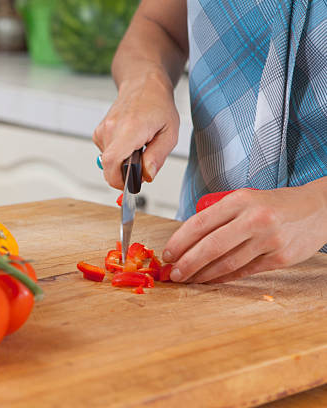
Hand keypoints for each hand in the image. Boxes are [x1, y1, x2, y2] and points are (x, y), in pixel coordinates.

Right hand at [93, 66, 179, 188]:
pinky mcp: (98, 132)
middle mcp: (110, 129)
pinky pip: (106, 154)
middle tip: (143, 162)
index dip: (118, 180)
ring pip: (108, 162)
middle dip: (125, 172)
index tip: (131, 184)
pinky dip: (118, 154)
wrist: (143, 85)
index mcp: (129, 129)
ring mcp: (102, 130)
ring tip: (138, 146)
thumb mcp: (169, 133)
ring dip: (123, 162)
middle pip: (109, 167)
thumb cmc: (158, 105)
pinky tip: (129, 141)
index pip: (111, 163)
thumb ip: (157, 157)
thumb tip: (146, 176)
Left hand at [163, 184, 326, 282]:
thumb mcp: (245, 200)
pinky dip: (224, 278)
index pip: (200, 223)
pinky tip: (211, 280)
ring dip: (203, 275)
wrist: (319, 209)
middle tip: (173, 273)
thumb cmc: (275, 205)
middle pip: (211, 246)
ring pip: (227, 262)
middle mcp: (254, 218)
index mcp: (240, 200)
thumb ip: (220, 217)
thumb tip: (187, 242)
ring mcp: (269, 239)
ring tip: (189, 279)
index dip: (180, 242)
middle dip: (187, 263)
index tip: (168, 254)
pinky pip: (245, 271)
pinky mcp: (280, 258)